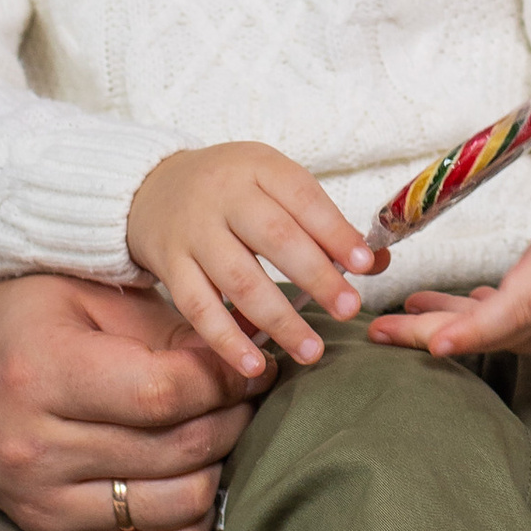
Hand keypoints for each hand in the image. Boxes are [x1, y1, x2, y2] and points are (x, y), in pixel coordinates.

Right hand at [0, 268, 256, 530]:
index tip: (254, 363)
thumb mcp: (86, 298)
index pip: (162, 394)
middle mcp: (35, 448)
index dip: (226, 380)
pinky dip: (193, 516)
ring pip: (177, 505)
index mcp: (40, 374)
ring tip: (223, 429)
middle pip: (178, 450)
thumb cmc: (25, 321)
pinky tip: (195, 473)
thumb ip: (166, 329)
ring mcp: (42, 502)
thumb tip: (251, 352)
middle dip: (235, 418)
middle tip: (249, 393)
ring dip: (220, 467)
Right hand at [125, 142, 386, 384]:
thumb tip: (378, 262)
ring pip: (238, 279)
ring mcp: (194, 232)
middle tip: (349, 310)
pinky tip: (255, 363)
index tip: (366, 265)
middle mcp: (224, 196)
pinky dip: (227, 339)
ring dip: (279, 320)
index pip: (303, 197)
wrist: (152, 187)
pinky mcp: (169, 265)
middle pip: (274, 237)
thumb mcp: (275, 186)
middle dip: (316, 277)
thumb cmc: (233, 192)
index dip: (336, 233)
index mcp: (259, 167)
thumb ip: (324, 224)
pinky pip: (198, 307)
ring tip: (312, 351)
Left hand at [370, 55, 530, 361]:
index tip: (436, 339)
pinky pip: (521, 338)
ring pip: (502, 338)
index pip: (519, 306)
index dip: (475, 326)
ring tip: (396, 324)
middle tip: (376, 332)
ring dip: (451, 330)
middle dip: (432, 334)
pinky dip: (486, 329)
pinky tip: (447, 317)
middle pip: (494, 332)